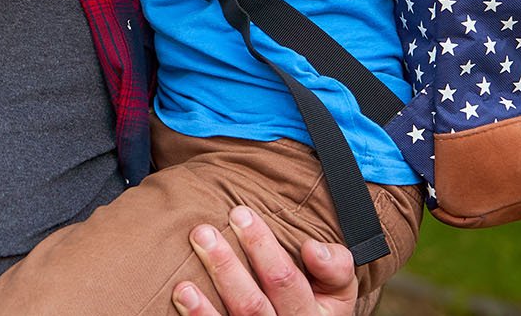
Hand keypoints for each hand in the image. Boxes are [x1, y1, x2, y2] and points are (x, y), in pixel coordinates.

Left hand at [172, 206, 357, 315]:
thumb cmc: (318, 302)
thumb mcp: (337, 289)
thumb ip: (335, 267)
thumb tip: (313, 248)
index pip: (288, 282)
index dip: (264, 249)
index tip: (241, 214)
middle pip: (254, 303)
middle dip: (228, 265)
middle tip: (204, 231)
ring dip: (212, 286)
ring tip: (193, 256)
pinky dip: (199, 315)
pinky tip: (182, 292)